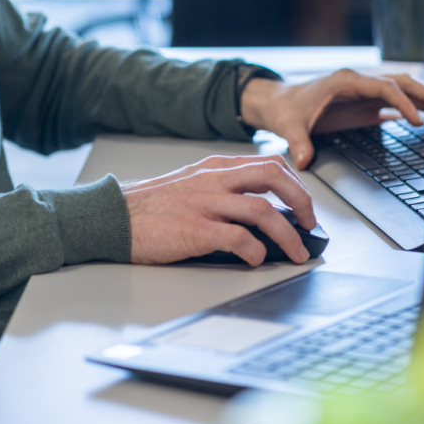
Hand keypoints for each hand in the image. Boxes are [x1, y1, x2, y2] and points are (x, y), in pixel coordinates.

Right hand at [122, 154, 317, 266]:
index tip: (305, 206)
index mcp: (215, 168)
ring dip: (287, 234)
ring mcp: (205, 204)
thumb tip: (261, 211)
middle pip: (273, 177)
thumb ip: (222, 189)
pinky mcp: (195, 230)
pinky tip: (257, 259)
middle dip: (302, 201)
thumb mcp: (191, 184)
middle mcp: (214, 180)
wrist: (113, 217)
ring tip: (296, 252)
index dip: (295, 184)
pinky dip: (255, 250)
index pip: (269, 164)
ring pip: (262, 209)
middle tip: (311, 224)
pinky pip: (238, 238)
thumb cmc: (150, 207)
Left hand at [239, 69, 423, 168]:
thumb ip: (299, 142)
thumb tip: (304, 160)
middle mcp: (359, 83)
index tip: (419, 121)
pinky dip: (410, 110)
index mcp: (346, 81)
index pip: (385, 87)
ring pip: (401, 91)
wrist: (277, 102)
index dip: (404, 103)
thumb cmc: (284, 108)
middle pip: (401, 83)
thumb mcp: (289, 125)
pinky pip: (392, 104)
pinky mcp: (363, 105)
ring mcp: (363, 93)